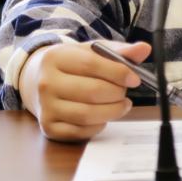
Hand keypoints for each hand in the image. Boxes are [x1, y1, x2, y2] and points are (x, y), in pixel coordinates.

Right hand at [17, 39, 150, 141]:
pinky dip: (98, 125)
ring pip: (87, 114)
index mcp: (57, 57)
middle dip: (117, 93)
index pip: (92, 65)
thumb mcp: (91, 51)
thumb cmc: (72, 65)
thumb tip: (143, 49)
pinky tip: (104, 116)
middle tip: (125, 92)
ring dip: (112, 111)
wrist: (38, 80)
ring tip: (122, 105)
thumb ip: (118, 51)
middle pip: (92, 91)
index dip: (118, 72)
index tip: (135, 79)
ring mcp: (46, 107)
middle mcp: (47, 83)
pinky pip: (80, 131)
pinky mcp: (48, 128)